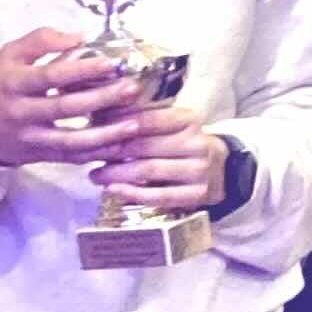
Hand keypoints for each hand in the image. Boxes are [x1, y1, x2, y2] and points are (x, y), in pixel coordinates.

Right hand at [0, 28, 144, 169]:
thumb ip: (41, 40)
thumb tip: (79, 37)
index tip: (111, 63)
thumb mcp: (10, 55)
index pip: (49, 76)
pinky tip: (122, 145)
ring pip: (71, 140)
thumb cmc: (0, 84)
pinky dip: (99, 154)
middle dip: (101, 99)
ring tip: (135, 124)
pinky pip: (73, 158)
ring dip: (105, 134)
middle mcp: (22, 112)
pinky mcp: (42, 156)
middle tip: (132, 89)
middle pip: (64, 108)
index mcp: (13, 82)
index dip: (81, 70)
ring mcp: (32, 138)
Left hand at [90, 117, 227, 214]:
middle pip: (143, 145)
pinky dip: (132, 193)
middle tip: (87, 155)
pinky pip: (159, 195)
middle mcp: (197, 142)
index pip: (146, 118)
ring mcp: (200, 170)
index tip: (93, 129)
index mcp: (189, 120)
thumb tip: (98, 115)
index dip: (116, 124)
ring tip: (96, 175)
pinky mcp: (199, 194)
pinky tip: (113, 190)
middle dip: (110, 151)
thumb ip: (141, 121)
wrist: (223, 171)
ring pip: (148, 170)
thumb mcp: (170, 126)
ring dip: (115, 174)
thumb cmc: (184, 145)